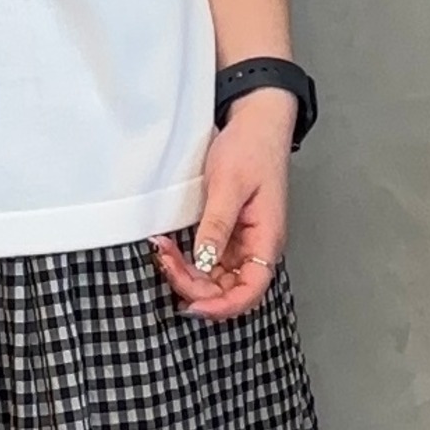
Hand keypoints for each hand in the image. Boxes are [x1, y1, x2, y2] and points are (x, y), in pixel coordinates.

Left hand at [150, 87, 295, 321]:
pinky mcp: (228, 230)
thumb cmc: (251, 149)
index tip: (190, 305)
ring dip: (188, 273)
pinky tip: (170, 248)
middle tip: (164, 261)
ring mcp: (242, 240)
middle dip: (194, 285)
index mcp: (266, 240)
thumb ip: (217, 225)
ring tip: (162, 252)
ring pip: (215, 276)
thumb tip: (205, 263)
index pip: (250, 291)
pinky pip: (209, 258)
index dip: (221, 306)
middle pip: (228, 288)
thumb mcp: (228, 185)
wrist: (256, 122)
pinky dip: (189, 259)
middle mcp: (256, 246)